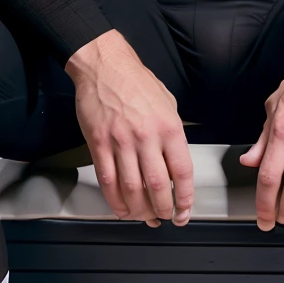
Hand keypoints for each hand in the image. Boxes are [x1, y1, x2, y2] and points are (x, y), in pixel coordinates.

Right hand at [65, 30, 193, 227]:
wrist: (104, 65)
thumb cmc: (137, 81)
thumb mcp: (169, 103)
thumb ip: (174, 132)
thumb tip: (176, 161)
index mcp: (169, 127)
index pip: (181, 172)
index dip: (185, 198)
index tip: (184, 210)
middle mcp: (146, 137)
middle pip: (157, 186)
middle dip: (163, 209)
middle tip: (165, 217)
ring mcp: (120, 142)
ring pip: (132, 188)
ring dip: (140, 210)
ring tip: (144, 216)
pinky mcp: (99, 144)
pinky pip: (107, 180)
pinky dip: (115, 201)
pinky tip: (121, 209)